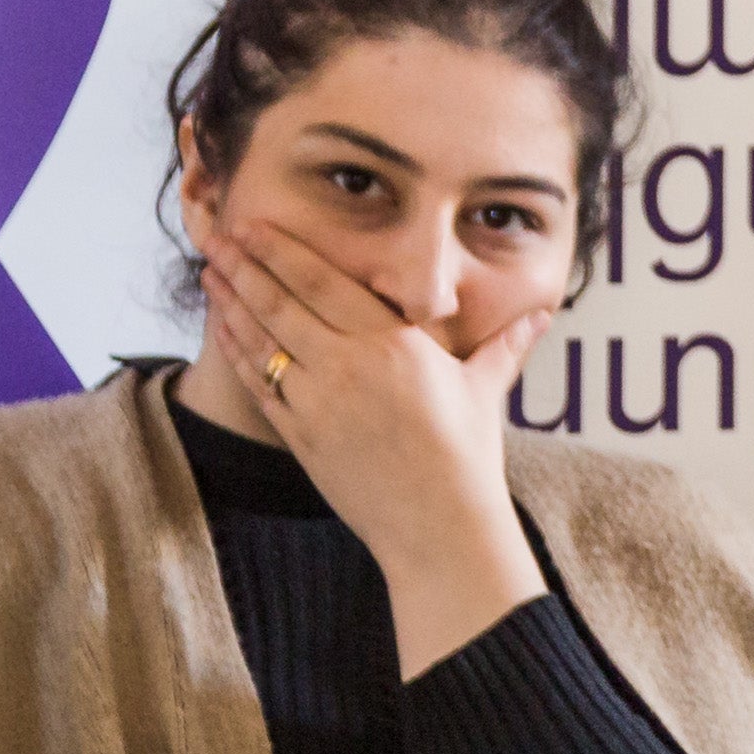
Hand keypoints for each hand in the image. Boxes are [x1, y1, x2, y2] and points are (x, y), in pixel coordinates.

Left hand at [194, 211, 553, 672]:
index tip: (255, 224)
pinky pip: (261, 385)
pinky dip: (239, 353)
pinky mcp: (302, 437)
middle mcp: (350, 365)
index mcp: (394, 343)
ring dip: (231, 303)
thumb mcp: (485, 391)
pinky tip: (226, 331)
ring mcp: (320, 402)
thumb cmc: (468, 458)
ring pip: (262, 340)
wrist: (440, 528)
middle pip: (281, 302)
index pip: (324, 282)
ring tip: (210, 274)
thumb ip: (505, 345)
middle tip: (216, 237)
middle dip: (244, 266)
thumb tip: (543, 314)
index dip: (283, 250)